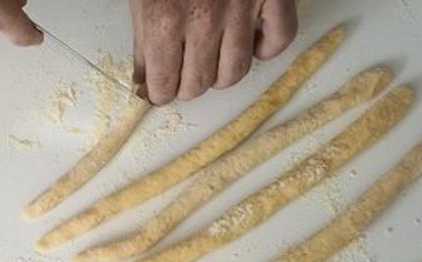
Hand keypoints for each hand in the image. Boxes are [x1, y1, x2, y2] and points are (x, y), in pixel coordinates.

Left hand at [129, 0, 297, 105]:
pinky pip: (277, 41)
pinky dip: (264, 49)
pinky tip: (249, 41)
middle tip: (183, 72)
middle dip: (187, 85)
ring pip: (235, 72)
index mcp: (164, 20)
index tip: (161, 89)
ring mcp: (242, 8)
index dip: (160, 92)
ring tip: (212, 58)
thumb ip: (143, 40)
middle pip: (199, 85)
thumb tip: (144, 80)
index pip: (164, 86)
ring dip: (220, 73)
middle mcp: (204, 21)